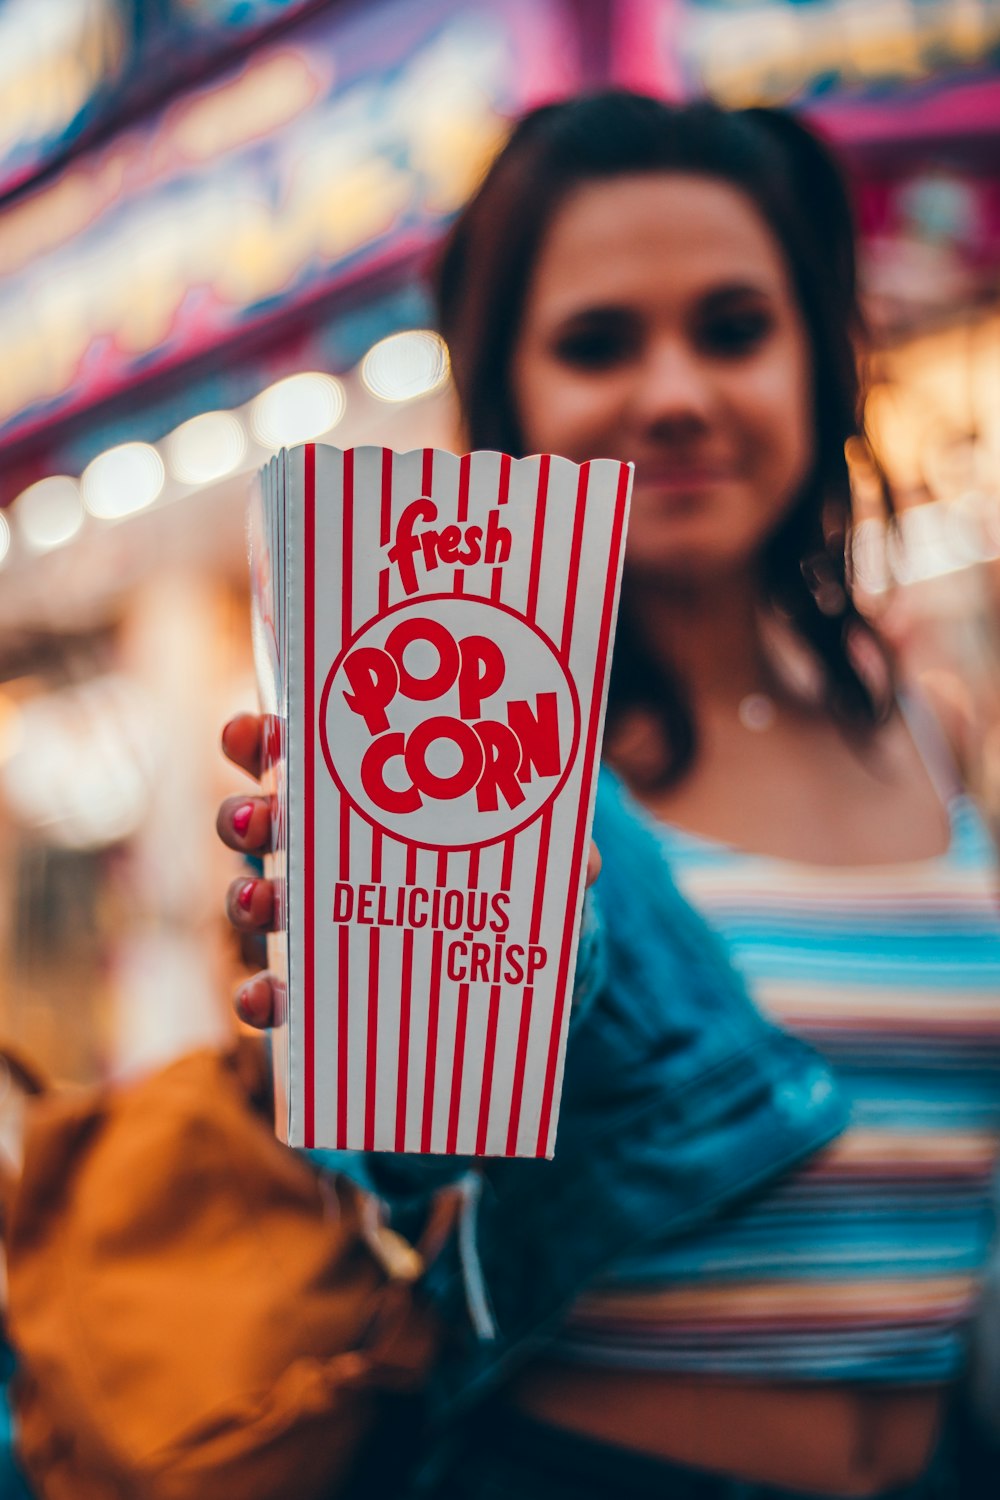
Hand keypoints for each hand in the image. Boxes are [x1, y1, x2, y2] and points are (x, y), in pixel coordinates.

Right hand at [218, 712, 601, 1028]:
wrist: (521, 960)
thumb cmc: (513, 871)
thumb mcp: (537, 845)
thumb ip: (558, 843)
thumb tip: (584, 862)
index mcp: (366, 795)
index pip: (298, 753)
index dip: (263, 738)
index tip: (256, 732)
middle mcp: (326, 848)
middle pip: (260, 821)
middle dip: (247, 817)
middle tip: (259, 823)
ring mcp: (318, 915)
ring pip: (258, 899)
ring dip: (246, 899)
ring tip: (260, 905)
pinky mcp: (323, 982)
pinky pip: (277, 987)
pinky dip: (260, 993)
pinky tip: (264, 998)